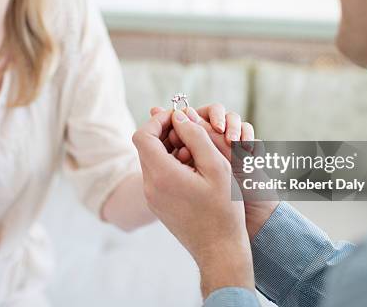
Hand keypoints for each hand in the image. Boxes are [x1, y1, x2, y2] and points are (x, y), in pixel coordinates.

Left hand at [151, 105, 278, 240]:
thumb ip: (197, 137)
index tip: (179, 118)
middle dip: (166, 133)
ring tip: (196, 153)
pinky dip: (170, 164)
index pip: (143, 135)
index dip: (159, 121)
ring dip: (169, 149)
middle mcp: (150, 186)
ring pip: (151, 160)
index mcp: (162, 175)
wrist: (219, 250)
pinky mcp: (157, 205)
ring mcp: (152, 197)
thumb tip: (180, 117)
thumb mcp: (217, 167)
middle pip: (145, 146)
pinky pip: (156, 175)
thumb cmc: (224, 209)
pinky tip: (193, 169)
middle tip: (191, 135)